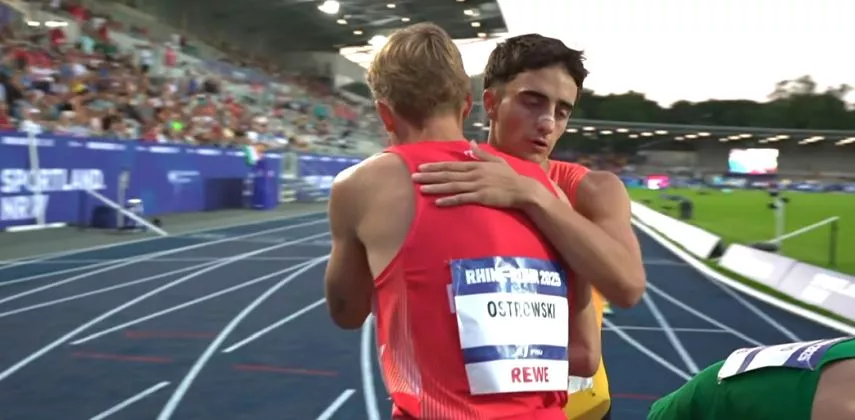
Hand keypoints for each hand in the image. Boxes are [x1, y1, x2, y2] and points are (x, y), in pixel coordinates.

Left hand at [412, 141, 537, 207]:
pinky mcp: (481, 197)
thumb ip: (481, 153)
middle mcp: (474, 174)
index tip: (421, 167)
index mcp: (476, 165)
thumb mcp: (496, 160)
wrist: (523, 190)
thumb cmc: (510, 176)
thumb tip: (471, 144)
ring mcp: (477, 186)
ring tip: (421, 189)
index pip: (451, 165)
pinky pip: (462, 199)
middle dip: (429, 176)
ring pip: (452, 186)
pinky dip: (450, 200)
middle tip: (413, 177)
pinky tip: (438, 202)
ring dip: (436, 188)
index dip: (435, 166)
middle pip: (447, 175)